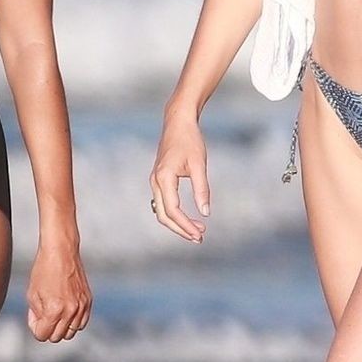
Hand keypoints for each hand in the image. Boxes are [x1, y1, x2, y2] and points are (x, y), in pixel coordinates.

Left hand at [26, 239, 91, 342]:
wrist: (61, 252)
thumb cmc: (43, 270)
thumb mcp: (32, 294)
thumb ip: (36, 315)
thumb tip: (41, 327)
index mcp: (53, 310)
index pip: (43, 336)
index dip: (36, 328)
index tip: (35, 316)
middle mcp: (70, 311)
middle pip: (57, 337)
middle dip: (48, 329)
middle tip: (43, 314)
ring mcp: (81, 307)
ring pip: (71, 333)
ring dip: (62, 327)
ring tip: (55, 312)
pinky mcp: (88, 301)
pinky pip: (82, 323)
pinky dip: (73, 321)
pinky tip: (66, 311)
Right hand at [149, 111, 209, 242]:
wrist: (177, 123)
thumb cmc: (190, 141)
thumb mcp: (199, 165)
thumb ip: (202, 189)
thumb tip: (206, 213)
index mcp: (164, 178)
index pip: (173, 210)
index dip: (186, 225)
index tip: (201, 233)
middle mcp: (155, 181)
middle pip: (163, 216)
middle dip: (181, 229)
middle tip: (199, 238)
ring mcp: (155, 181)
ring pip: (162, 211)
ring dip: (178, 223)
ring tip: (197, 230)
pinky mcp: (159, 180)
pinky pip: (163, 203)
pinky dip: (174, 214)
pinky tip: (188, 218)